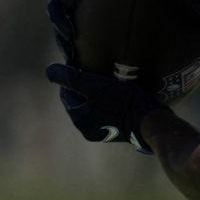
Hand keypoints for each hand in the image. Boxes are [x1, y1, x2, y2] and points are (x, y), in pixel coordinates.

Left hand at [45, 60, 159, 147]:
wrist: (151, 122)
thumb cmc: (123, 102)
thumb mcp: (95, 85)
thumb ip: (71, 78)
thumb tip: (49, 71)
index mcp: (79, 118)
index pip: (67, 92)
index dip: (73, 77)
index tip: (84, 66)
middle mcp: (86, 129)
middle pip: (80, 100)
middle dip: (85, 87)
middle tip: (98, 73)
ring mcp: (101, 133)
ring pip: (92, 107)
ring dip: (96, 96)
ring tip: (109, 83)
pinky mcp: (115, 133)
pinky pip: (105, 114)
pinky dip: (107, 104)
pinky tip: (118, 96)